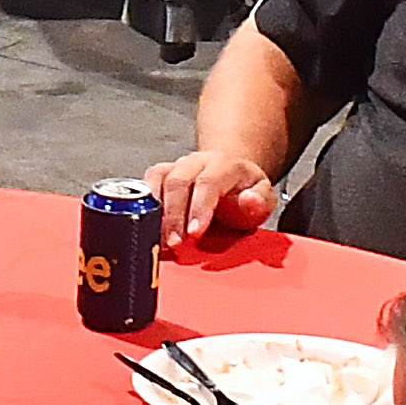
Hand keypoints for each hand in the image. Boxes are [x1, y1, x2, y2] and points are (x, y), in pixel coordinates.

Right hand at [141, 148, 276, 246]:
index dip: (200, 207)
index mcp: (225, 165)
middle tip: (175, 243)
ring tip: (159, 240)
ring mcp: (176, 166)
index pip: (210, 182)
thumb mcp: (262, 200)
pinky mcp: (160, 174)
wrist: (229, 180)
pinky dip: (143, 207)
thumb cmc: (243, 194)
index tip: (194, 233)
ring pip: (158, 182)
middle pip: (178, 181)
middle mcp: (198, 162)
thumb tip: (250, 200)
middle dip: (174, 215)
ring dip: (156, 213)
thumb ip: (260, 202)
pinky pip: (145, 185)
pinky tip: (148, 227)